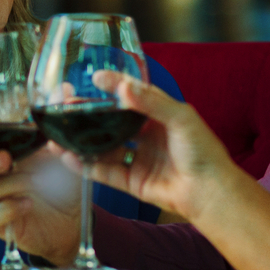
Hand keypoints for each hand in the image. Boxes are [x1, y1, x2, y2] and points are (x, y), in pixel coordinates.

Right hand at [0, 147, 82, 266]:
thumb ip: (61, 151)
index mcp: (4, 158)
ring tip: (34, 182)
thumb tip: (52, 143)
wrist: (73, 222)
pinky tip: (28, 204)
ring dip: (8, 185)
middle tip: (5, 159)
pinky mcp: (0, 225)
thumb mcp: (67, 163)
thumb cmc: (65, 187)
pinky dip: (7, 209)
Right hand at [72, 70, 239, 221]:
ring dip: (82, 142)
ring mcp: (139, 160)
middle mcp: (147, 137)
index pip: (133, 96)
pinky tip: (68, 158)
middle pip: (113, 123)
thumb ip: (151, 102)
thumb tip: (122, 87)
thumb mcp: (180, 118)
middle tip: (69, 107)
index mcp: (161, 117)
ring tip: (60, 134)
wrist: (210, 191)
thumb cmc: (204, 151)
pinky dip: (85, 166)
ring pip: (104, 148)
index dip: (114, 86)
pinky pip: (104, 172)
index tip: (95, 78)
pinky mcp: (132, 182)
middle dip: (90, 116)